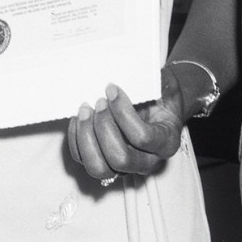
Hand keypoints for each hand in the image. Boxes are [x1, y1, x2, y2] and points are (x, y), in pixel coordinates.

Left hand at [67, 69, 183, 182]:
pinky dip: (75, 139)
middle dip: (104, 127)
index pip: (142, 137)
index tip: (112, 89)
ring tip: (85, 110)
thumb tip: (127, 73)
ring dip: (86, 137)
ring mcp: (124, 167)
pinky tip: (78, 118)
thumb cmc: (161, 94)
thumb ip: (152, 81)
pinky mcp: (104, 162)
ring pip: (98, 168)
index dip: (123, 113)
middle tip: (99, 102)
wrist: (159, 105)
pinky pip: (83, 160)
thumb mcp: (164, 84)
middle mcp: (146, 161)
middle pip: (120, 159)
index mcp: (166, 143)